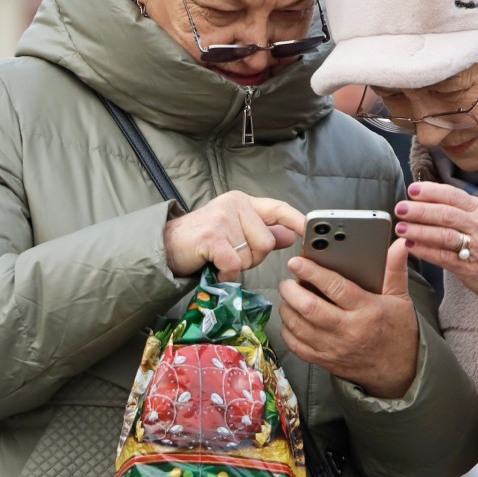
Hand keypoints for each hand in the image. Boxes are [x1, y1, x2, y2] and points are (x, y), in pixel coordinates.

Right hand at [164, 190, 304, 281]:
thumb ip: (263, 232)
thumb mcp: (235, 231)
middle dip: (253, 257)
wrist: (165, 246)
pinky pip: (235, 264)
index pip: (278, 208)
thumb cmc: (202, 240)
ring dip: (238, 266)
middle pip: (267, 242)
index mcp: (243, 202)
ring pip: (252, 254)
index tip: (312, 231)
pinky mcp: (212, 236)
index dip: (297, 220)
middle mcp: (235, 204)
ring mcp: (223, 218)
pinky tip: (215, 268)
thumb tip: (291, 235)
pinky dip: (226, 273)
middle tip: (231, 255)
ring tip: (220, 259)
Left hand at [278, 240, 417, 398]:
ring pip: (299, 327)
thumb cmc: (398, 331)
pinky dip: (288, 330)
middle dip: (291, 291)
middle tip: (287, 281)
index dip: (313, 272)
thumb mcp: (400, 298)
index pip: (335, 288)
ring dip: (287, 308)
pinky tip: (290, 318)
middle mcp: (348, 330)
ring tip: (287, 296)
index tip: (297, 262)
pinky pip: (297, 346)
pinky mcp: (325, 361)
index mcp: (367, 310)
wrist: (399, 370)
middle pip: (310, 308)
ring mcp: (334, 348)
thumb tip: (399, 245)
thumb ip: (395, 270)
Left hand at [395, 182, 477, 299]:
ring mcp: (474, 246)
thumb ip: (458, 206)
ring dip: (419, 231)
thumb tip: (426, 196)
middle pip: (445, 214)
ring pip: (443, 235)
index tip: (412, 190)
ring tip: (401, 228)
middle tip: (401, 209)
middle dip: (420, 211)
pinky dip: (425, 251)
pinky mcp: (468, 267)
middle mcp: (477, 225)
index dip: (431, 192)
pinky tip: (410, 246)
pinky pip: (443, 257)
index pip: (452, 195)